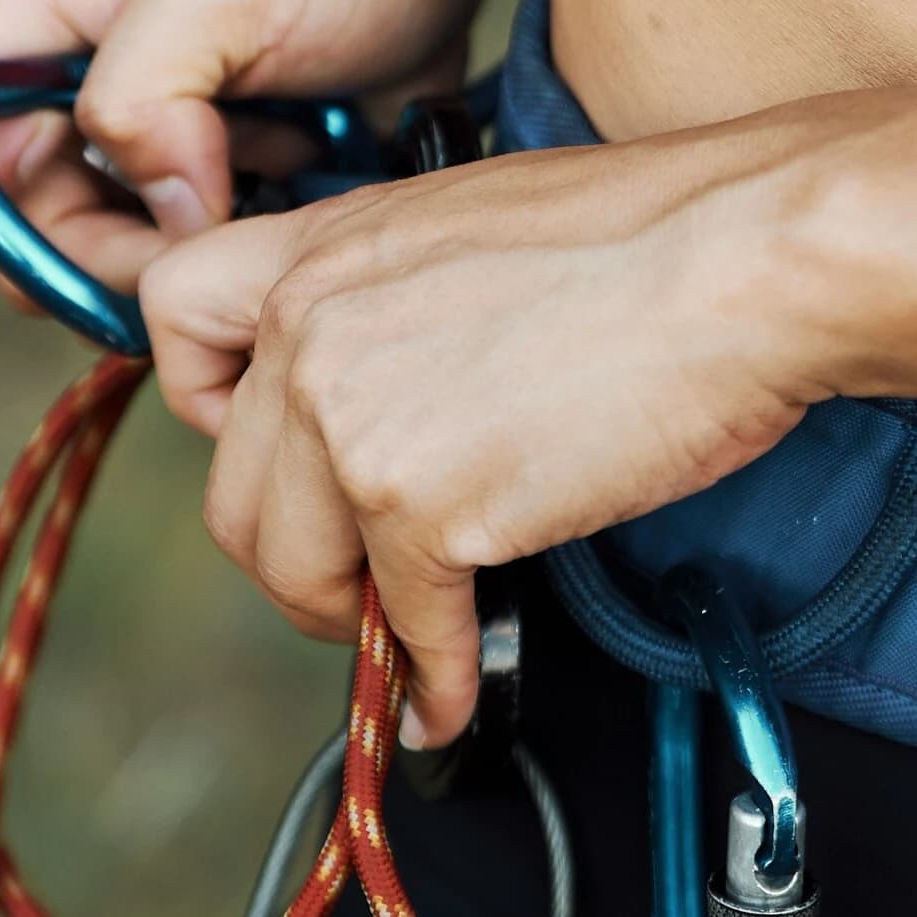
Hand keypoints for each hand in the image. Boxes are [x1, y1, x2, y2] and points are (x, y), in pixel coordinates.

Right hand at [0, 0, 496, 296]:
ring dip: (167, 256)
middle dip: (91, 250)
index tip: (63, 169)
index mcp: (20, 13)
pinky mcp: (182, 196)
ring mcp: (115, 152)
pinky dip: (214, 259)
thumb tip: (148, 204)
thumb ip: (150, 87)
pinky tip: (279, 192)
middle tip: (204, 212)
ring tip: (259, 174)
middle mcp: (48, 89)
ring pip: (77, 267)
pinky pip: (156, 274)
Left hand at [138, 128, 849, 743]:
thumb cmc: (657, 229)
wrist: (740, 256)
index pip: (177, 314)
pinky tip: (453, 695)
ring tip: (406, 635)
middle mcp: (311, 327)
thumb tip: (408, 378)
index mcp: (324, 244)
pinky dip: (433, 677)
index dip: (208, 400)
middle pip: (231, 488)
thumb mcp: (474, 221)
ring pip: (293, 569)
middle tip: (350, 580)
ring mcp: (355, 421)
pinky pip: (405, 624)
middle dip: (292, 555)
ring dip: (347, 622)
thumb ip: (402, 293)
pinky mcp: (423, 507)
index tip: (265, 444)